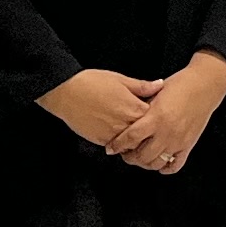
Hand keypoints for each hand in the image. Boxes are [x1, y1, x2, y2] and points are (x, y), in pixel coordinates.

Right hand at [40, 66, 157, 149]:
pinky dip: (120, 143)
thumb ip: (142, 86)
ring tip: (132, 131)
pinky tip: (119, 135)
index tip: (157, 112)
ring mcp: (114, 135)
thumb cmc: (91, 82)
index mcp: (134, 108)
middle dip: (148, 131)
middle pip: (146, 134)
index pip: (155, 118)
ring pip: (132, 144)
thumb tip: (159, 85)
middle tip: (148, 126)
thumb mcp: (120, 79)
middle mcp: (126, 124)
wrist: (66, 92)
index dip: (157, 115)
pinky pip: (117, 147)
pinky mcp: (102, 141)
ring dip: (134, 140)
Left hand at [109, 52, 225, 173]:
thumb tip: (124, 118)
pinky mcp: (189, 145)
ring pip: (156, 163)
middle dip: (129, 157)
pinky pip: (175, 165)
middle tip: (124, 154)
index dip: (118, 145)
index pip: (131, 137)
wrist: (204, 84)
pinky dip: (165, 168)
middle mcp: (167, 131)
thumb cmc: (180, 85)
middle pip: (141, 155)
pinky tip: (159, 163)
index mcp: (156, 116)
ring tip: (139, 158)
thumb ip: (141, 106)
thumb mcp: (156, 92)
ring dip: (144, 164)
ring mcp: (178, 141)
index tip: (110, 149)